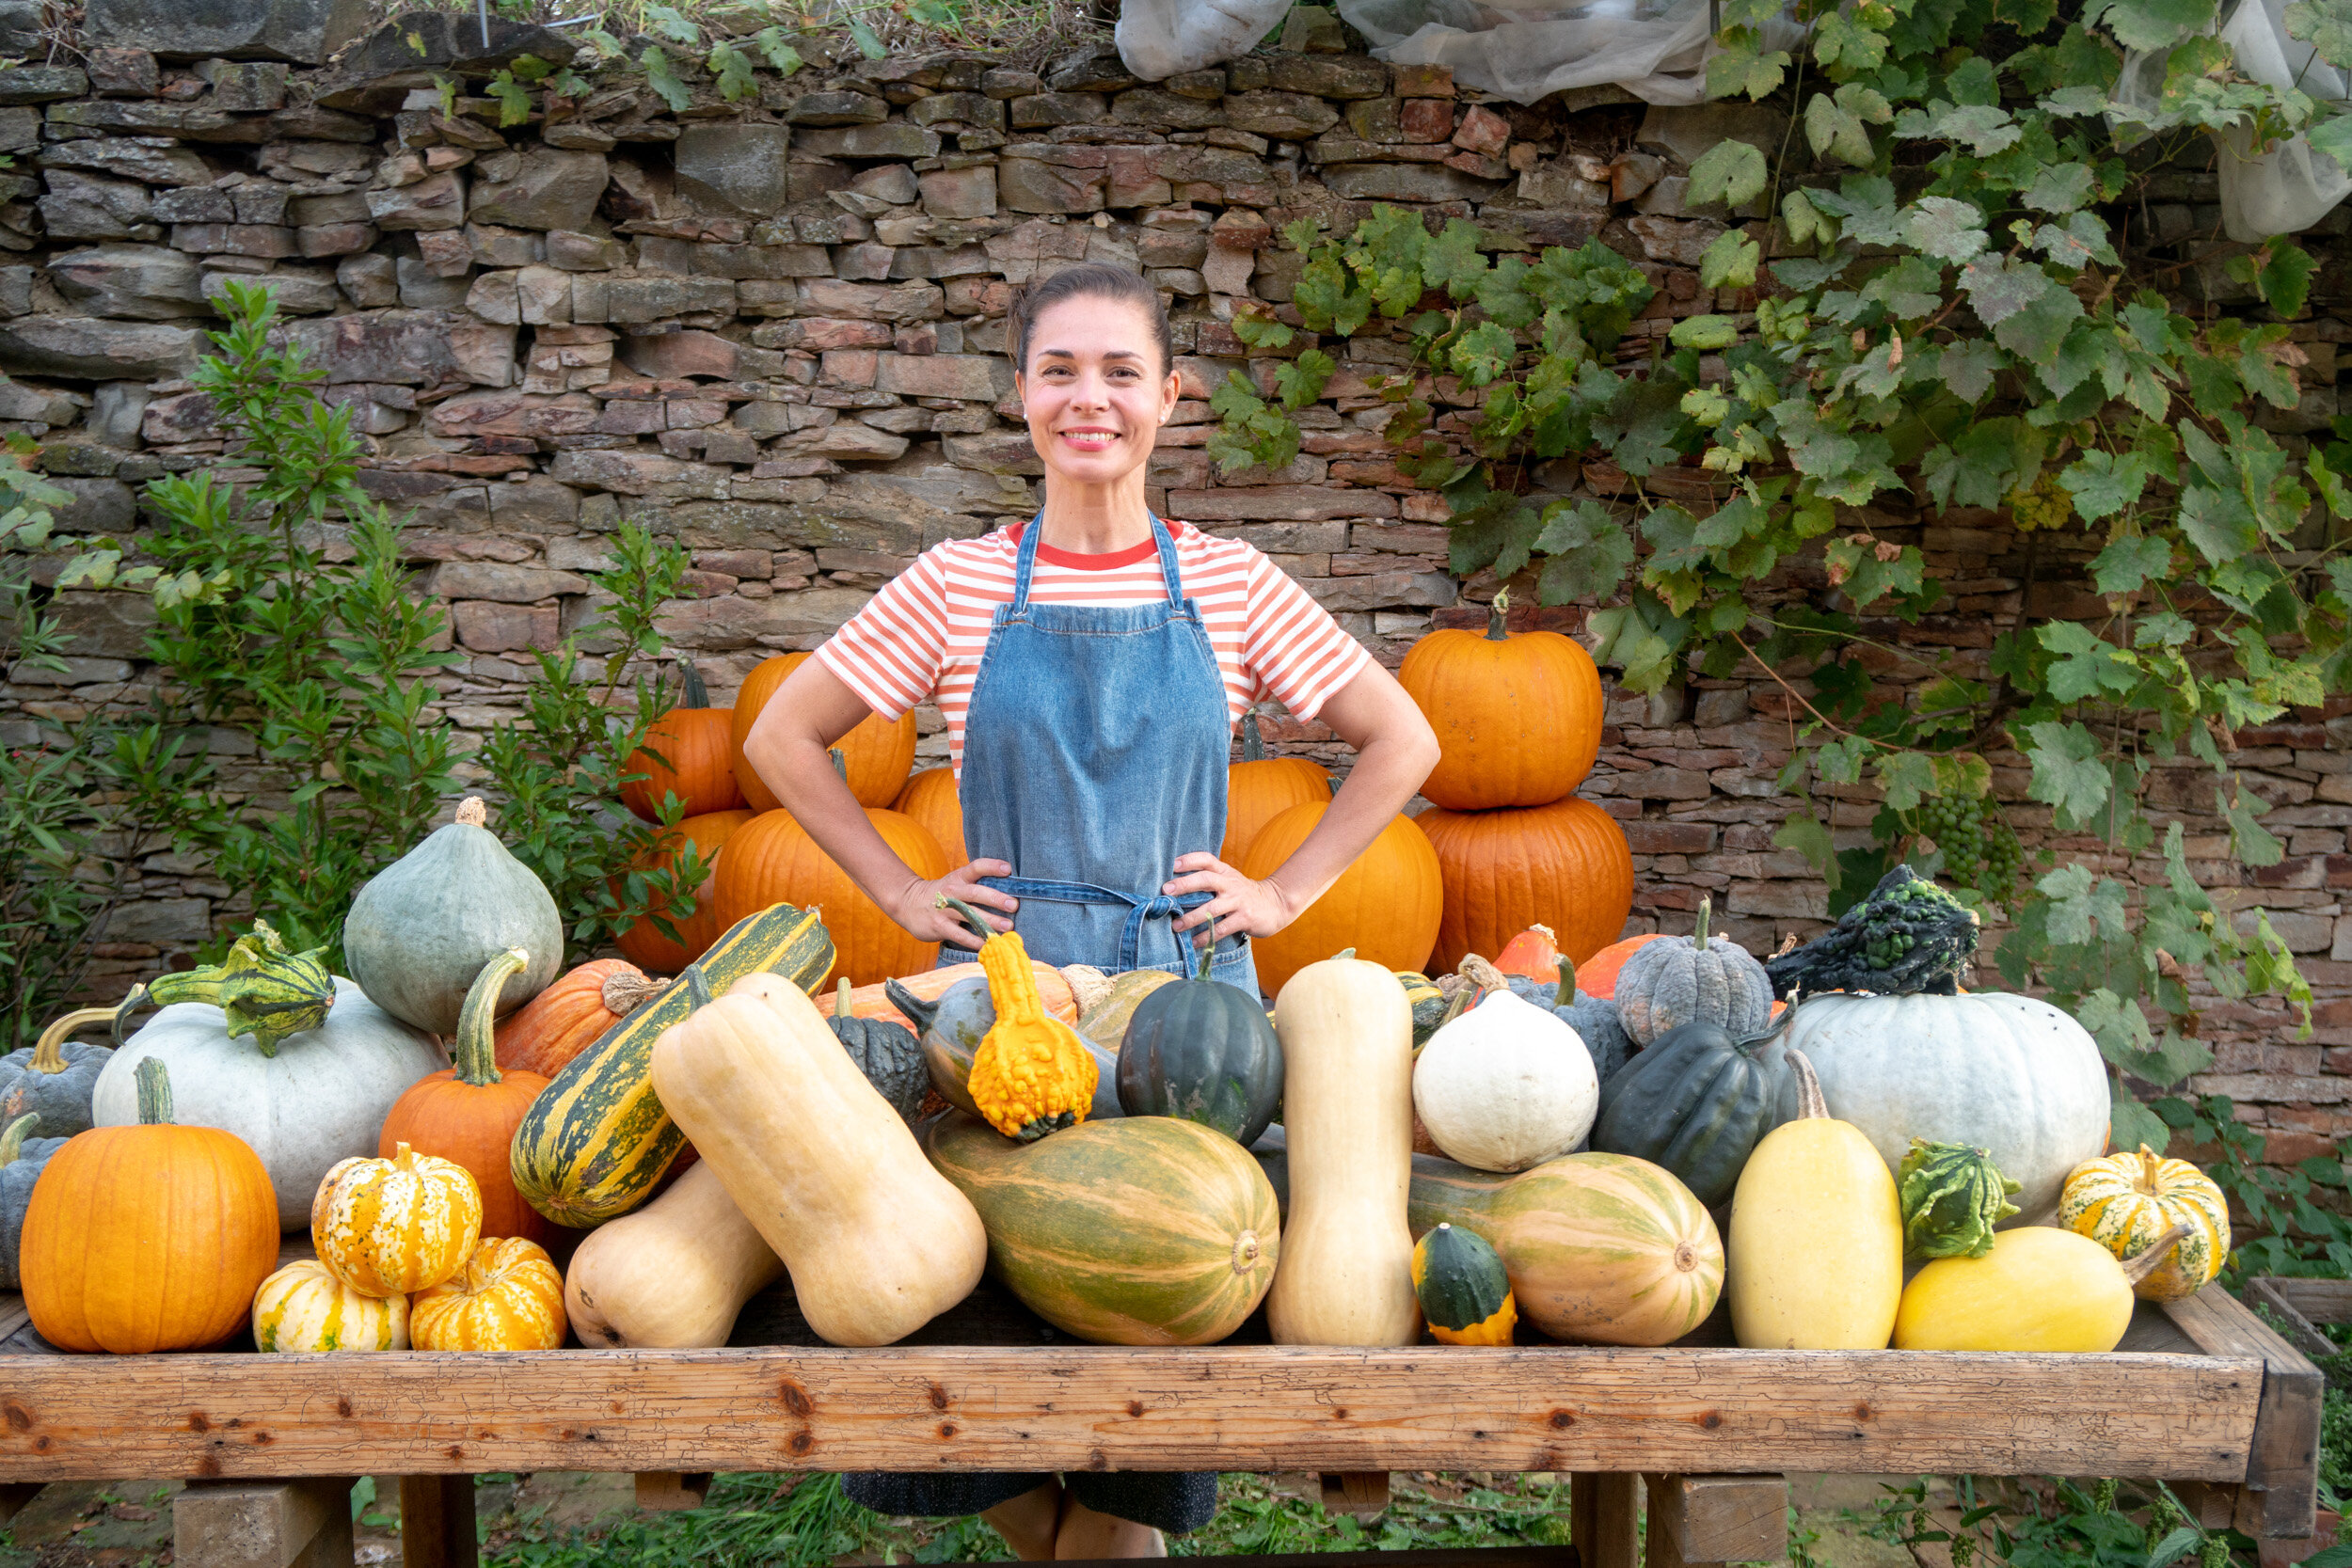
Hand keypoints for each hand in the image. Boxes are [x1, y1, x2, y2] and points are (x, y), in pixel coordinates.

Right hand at [893, 860, 1015, 949]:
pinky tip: (988, 944)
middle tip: (1014, 905)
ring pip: (970, 915)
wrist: (907, 903)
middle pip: (976, 893)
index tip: (1008, 869)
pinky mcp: (940, 926)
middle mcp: (952, 891)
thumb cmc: (941, 894)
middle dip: (996, 899)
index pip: (976, 867)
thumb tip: (1008, 893)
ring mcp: (945, 909)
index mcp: (958, 878)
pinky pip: (960, 935)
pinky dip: (975, 941)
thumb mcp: (955, 882)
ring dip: (990, 922)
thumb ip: (976, 885)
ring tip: (1008, 927)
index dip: (992, 866)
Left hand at [1163, 852, 1296, 944]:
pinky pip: (1222, 929)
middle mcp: (1231, 884)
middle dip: (1184, 885)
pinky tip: (1194, 942)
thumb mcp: (1230, 880)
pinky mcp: (1245, 918)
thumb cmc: (1244, 894)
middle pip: (1205, 879)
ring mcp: (1238, 901)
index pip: (1206, 860)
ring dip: (1191, 918)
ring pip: (1211, 908)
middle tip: (1166, 891)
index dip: (1189, 860)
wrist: (1277, 904)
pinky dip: (1206, 937)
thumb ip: (1210, 880)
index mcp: (1225, 872)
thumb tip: (1176, 888)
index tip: (1172, 865)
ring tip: (1176, 926)